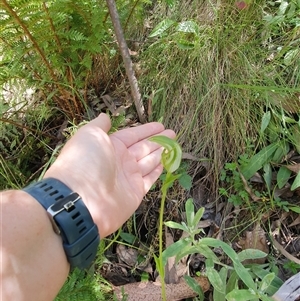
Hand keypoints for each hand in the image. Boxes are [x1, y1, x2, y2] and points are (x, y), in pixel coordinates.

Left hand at [45, 114, 174, 237]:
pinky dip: (157, 171)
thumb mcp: (90, 135)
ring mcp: (128, 178)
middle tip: (173, 134)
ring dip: (161, 153)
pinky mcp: (135, 193)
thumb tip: (105, 116)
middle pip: (143, 148)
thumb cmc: (85, 162)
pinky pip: (149, 179)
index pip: (133, 135)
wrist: (81, 199)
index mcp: (110, 146)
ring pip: (149, 162)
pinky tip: (165, 164)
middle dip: (158, 140)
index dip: (147, 130)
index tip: (161, 125)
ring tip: (174, 145)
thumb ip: (100, 125)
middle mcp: (120, 161)